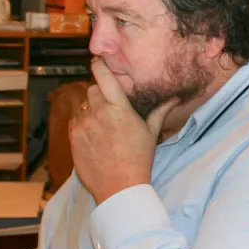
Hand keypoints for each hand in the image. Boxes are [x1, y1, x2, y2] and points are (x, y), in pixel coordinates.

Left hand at [69, 59, 178, 202]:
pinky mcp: (73, 136)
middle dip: (99, 95)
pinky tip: (93, 137)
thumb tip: (175, 98)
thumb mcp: (151, 134)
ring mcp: (84, 124)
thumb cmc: (139, 159)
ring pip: (83, 106)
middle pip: (93, 89)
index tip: (98, 61)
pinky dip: (82, 125)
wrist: (119, 188)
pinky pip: (75, 121)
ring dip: (91, 111)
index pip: (104, 77)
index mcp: (119, 109)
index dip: (99, 66)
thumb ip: (160, 112)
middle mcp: (99, 113)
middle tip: (109, 109)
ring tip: (102, 129)